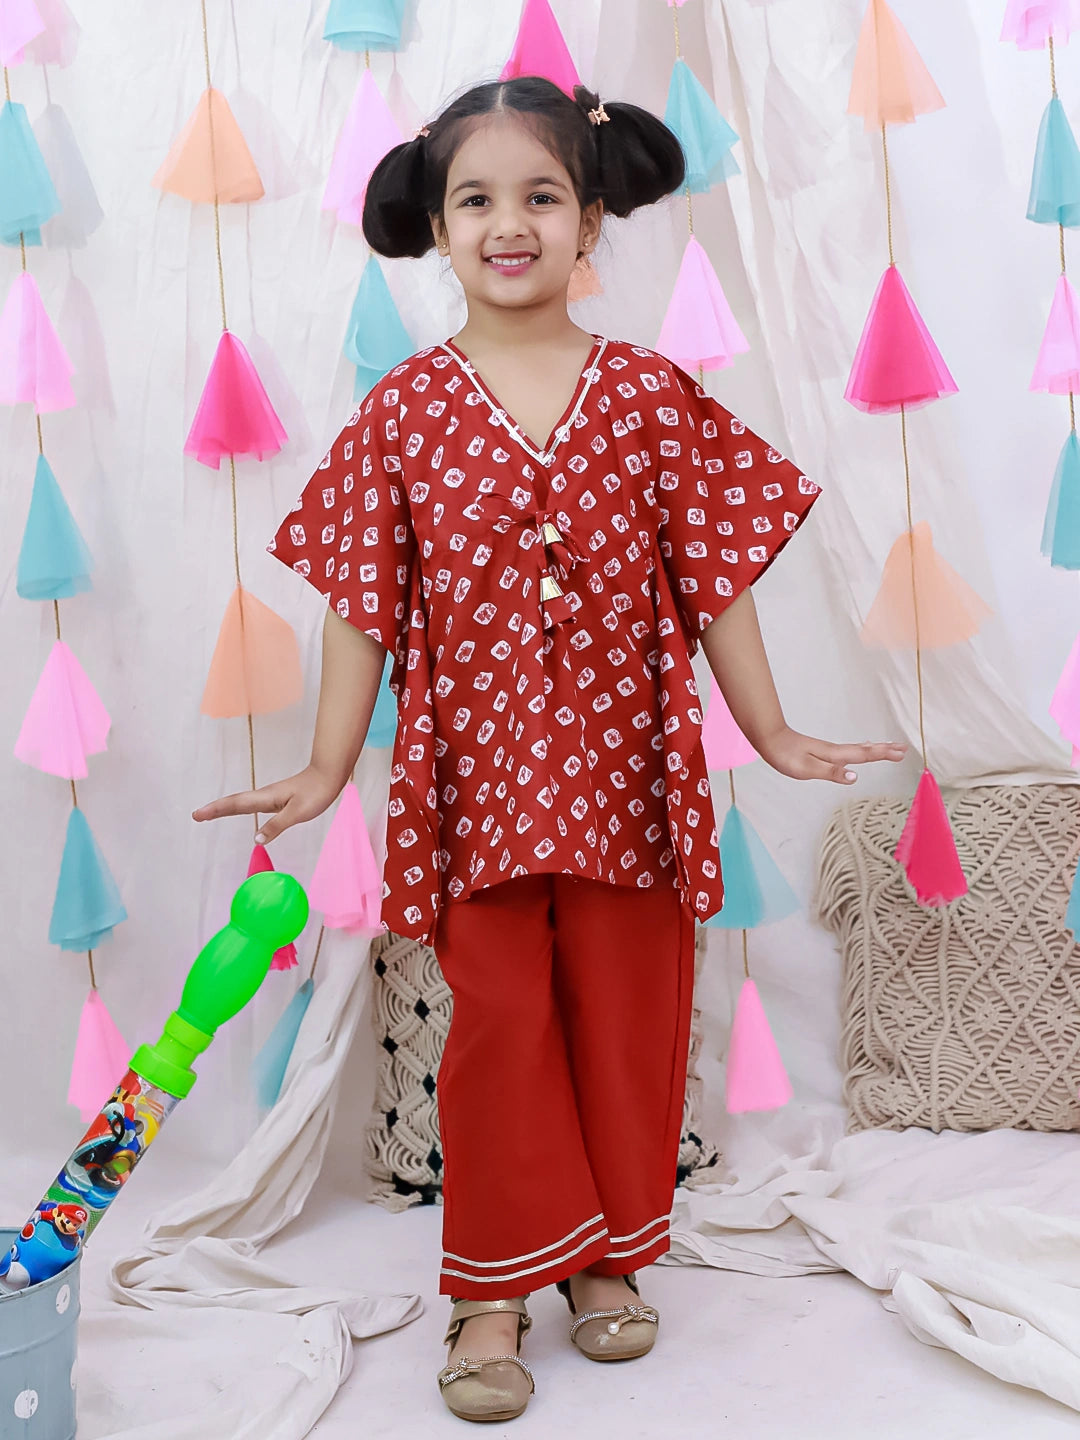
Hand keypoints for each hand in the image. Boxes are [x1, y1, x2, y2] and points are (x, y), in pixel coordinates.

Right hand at [192, 765, 341, 843]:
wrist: (329, 775)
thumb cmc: (316, 793)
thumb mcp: (298, 812)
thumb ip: (277, 825)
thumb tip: (256, 839)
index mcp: (266, 798)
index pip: (236, 805)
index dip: (216, 810)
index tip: (198, 815)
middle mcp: (265, 796)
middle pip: (234, 802)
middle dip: (214, 809)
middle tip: (196, 815)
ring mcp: (270, 797)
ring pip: (242, 802)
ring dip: (224, 807)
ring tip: (209, 814)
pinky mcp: (277, 799)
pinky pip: (252, 804)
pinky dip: (239, 807)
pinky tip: (238, 811)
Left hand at [755, 726, 907, 784]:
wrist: (770, 739)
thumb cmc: (786, 756)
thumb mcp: (807, 769)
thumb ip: (831, 773)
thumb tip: (854, 777)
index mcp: (834, 755)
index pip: (863, 755)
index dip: (882, 754)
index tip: (901, 753)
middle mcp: (834, 751)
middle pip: (865, 750)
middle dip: (884, 750)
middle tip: (903, 748)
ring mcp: (828, 750)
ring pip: (858, 748)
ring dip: (875, 748)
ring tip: (889, 747)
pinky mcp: (822, 751)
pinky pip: (848, 750)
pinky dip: (860, 748)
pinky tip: (860, 749)